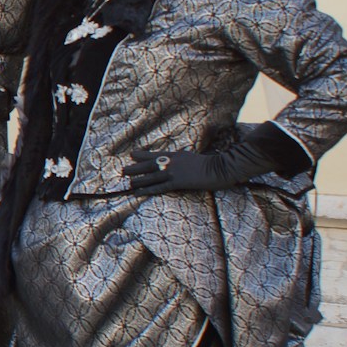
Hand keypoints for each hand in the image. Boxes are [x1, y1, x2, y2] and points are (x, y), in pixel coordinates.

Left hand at [124, 132, 282, 192]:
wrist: (223, 166)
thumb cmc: (214, 163)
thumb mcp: (197, 158)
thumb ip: (187, 159)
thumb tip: (183, 158)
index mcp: (178, 155)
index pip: (157, 154)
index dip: (143, 155)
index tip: (132, 154)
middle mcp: (173, 161)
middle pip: (150, 164)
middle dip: (136, 167)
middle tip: (123, 170)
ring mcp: (175, 171)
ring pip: (151, 176)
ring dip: (138, 179)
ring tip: (127, 183)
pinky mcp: (178, 182)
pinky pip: (159, 187)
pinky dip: (147, 190)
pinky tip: (138, 193)